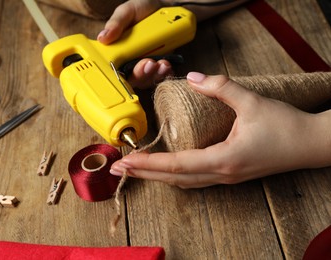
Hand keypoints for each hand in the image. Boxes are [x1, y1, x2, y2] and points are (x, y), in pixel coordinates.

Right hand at [97, 0, 171, 87]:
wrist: (166, 7)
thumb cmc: (142, 9)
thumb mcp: (127, 11)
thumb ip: (116, 23)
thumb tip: (102, 38)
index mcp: (118, 51)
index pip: (115, 69)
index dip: (118, 76)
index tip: (123, 72)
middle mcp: (131, 61)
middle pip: (133, 78)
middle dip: (140, 74)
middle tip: (148, 63)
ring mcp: (147, 64)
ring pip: (148, 79)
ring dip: (155, 74)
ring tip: (162, 63)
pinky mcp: (162, 64)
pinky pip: (163, 75)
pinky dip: (165, 72)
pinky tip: (167, 64)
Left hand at [110, 72, 329, 187]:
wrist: (313, 144)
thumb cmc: (286, 126)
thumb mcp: (253, 101)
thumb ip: (222, 87)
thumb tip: (196, 77)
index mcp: (224, 160)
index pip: (177, 165)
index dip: (150, 164)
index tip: (127, 161)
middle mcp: (222, 174)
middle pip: (174, 180)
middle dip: (144, 174)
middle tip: (118, 168)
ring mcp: (226, 178)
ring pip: (183, 183)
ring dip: (157, 176)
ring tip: (136, 170)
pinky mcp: (230, 174)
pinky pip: (195, 180)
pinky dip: (174, 176)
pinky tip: (165, 170)